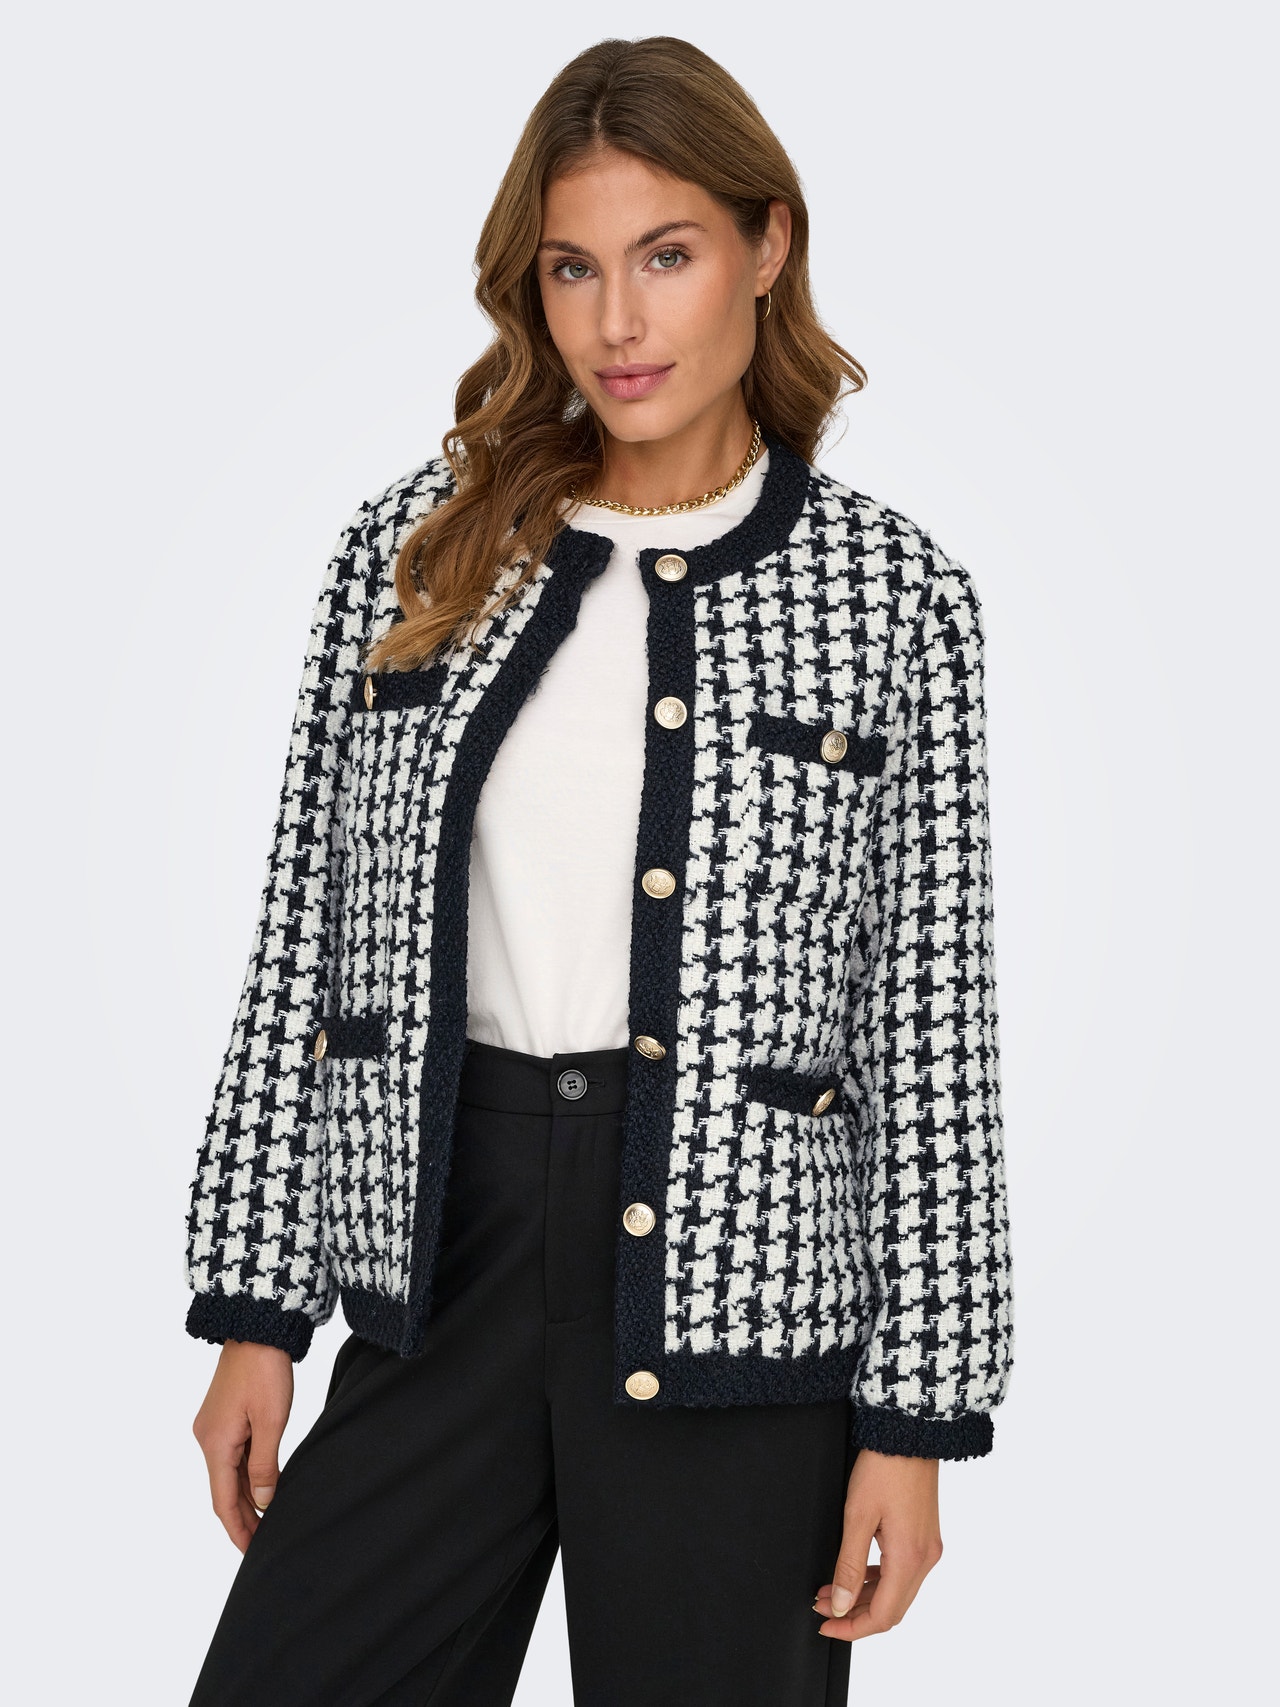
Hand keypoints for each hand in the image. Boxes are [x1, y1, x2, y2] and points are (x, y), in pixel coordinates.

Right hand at [191, 1338, 293, 1551]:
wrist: (257, 1328)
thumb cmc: (265, 1371)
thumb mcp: (271, 1421)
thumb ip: (265, 1466)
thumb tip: (263, 1503)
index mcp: (215, 1444)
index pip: (223, 1502)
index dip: (238, 1530)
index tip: (252, 1554)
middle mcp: (207, 1439)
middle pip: (224, 1491)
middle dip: (242, 1520)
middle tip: (262, 1547)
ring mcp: (213, 1428)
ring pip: (229, 1474)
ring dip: (246, 1498)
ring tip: (267, 1523)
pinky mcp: (224, 1417)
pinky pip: (233, 1456)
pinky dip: (247, 1475)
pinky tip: (263, 1487)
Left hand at [813, 1448, 942, 1641]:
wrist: (910, 1431)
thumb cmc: (884, 1467)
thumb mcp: (857, 1516)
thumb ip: (848, 1565)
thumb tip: (841, 1604)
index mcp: (910, 1558)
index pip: (883, 1616)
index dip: (852, 1628)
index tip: (826, 1624)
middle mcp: (925, 1558)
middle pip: (891, 1608)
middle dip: (855, 1613)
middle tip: (822, 1606)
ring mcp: (928, 1547)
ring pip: (897, 1591)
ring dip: (864, 1596)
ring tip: (830, 1590)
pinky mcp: (925, 1535)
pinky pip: (902, 1571)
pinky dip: (877, 1579)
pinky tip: (854, 1572)